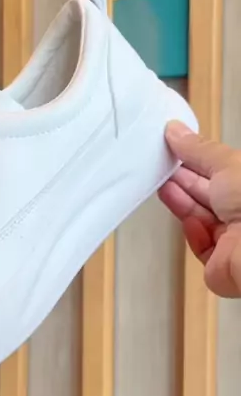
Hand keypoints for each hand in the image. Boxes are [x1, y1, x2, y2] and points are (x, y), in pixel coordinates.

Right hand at [159, 121, 240, 297]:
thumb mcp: (225, 164)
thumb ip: (198, 149)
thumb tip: (177, 131)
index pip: (221, 170)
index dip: (197, 160)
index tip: (174, 150)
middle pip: (210, 195)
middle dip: (186, 181)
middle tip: (161, 168)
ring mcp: (235, 239)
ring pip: (202, 219)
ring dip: (183, 204)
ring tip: (163, 187)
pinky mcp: (221, 264)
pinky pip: (201, 246)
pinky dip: (193, 234)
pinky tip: (188, 222)